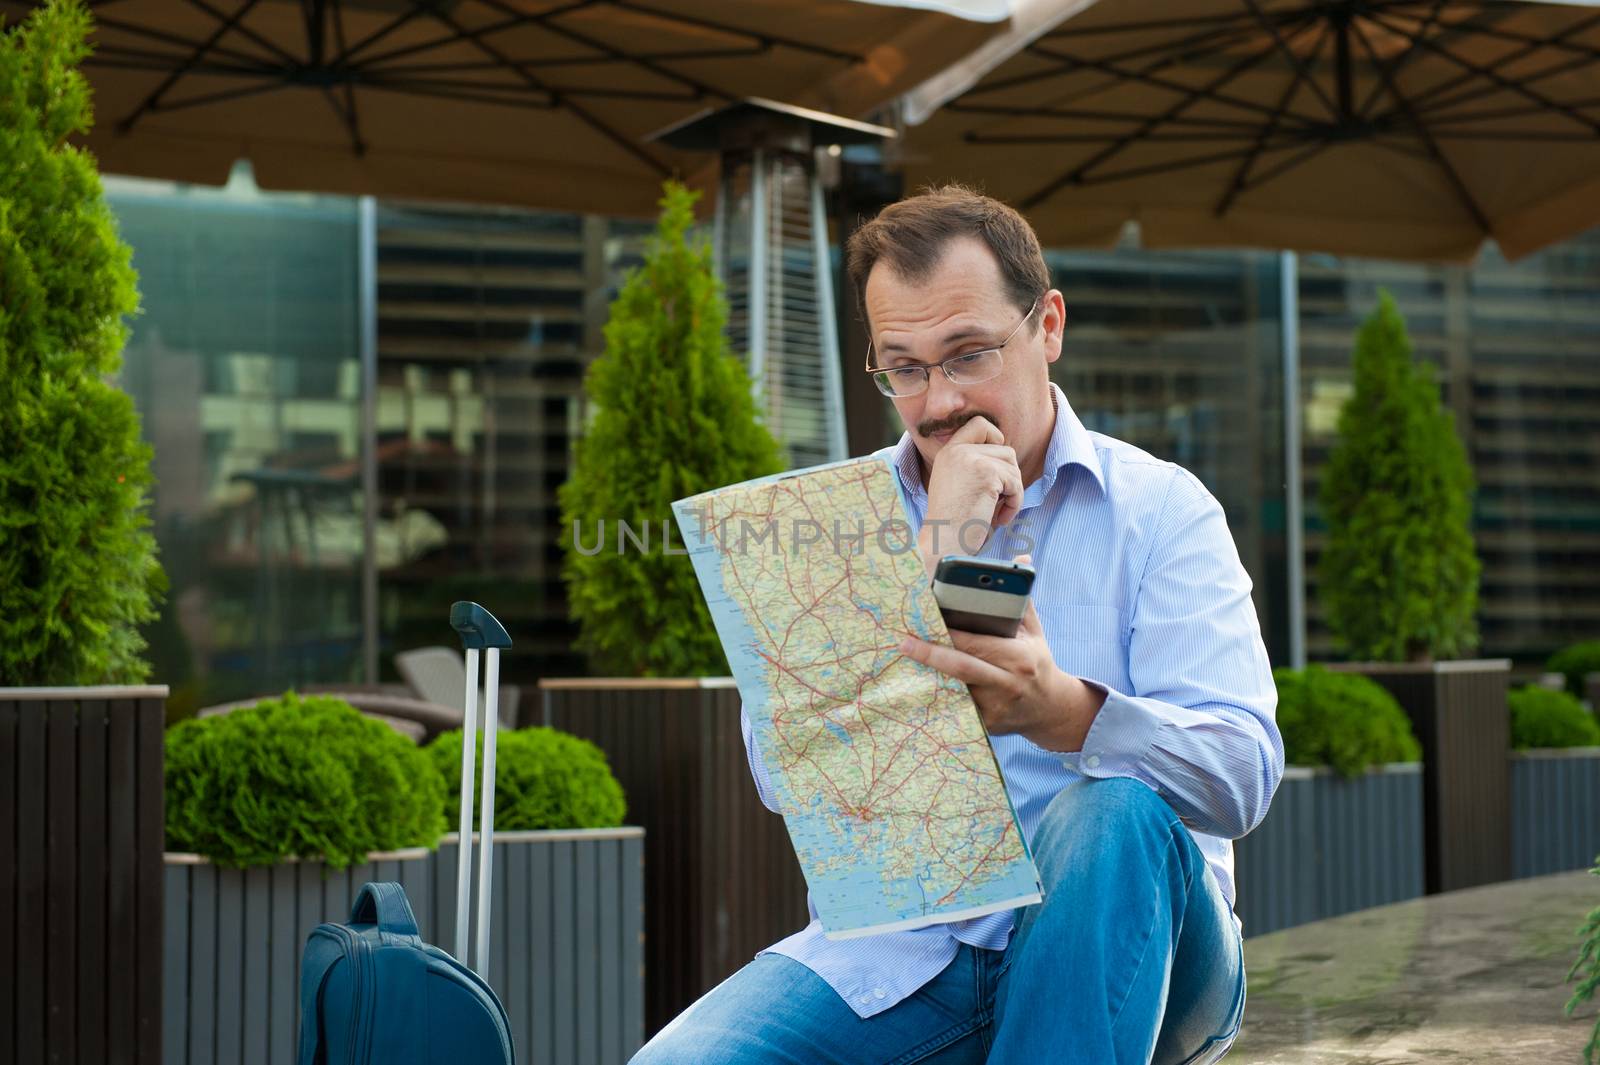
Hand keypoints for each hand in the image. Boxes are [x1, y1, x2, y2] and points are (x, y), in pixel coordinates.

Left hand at [901, 558, 1106, 750]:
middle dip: (930, 653)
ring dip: (928, 676)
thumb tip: (1021, 559)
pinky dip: (938, 695)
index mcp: (1019, 657)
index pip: (978, 643)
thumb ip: (1022, 599)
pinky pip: (957, 707)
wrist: (1051, 709)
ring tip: (903, 661)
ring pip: (955, 689)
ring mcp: (996, 707)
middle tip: (903, 641)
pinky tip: (918, 685)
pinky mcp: (986, 725)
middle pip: (961, 667)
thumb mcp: (1034, 632)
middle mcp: (1008, 684)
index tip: (926, 621)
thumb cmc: (1036, 662)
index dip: (950, 634)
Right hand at [919, 417, 1024, 574]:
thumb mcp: (958, 484)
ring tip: (996, 511)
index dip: (996, 439)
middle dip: (1008, 476)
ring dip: (1011, 491)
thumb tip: (1007, 453)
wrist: (943, 542)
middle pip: (1005, 449)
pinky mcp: (986, 473)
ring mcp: (971, 459)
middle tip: (996, 500)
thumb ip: (975, 465)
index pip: (979, 424)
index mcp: (948, 452)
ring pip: (1012, 465)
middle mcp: (958, 451)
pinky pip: (1016, 482)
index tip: (996, 468)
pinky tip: (998, 518)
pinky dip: (1014, 503)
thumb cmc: (953, 523)